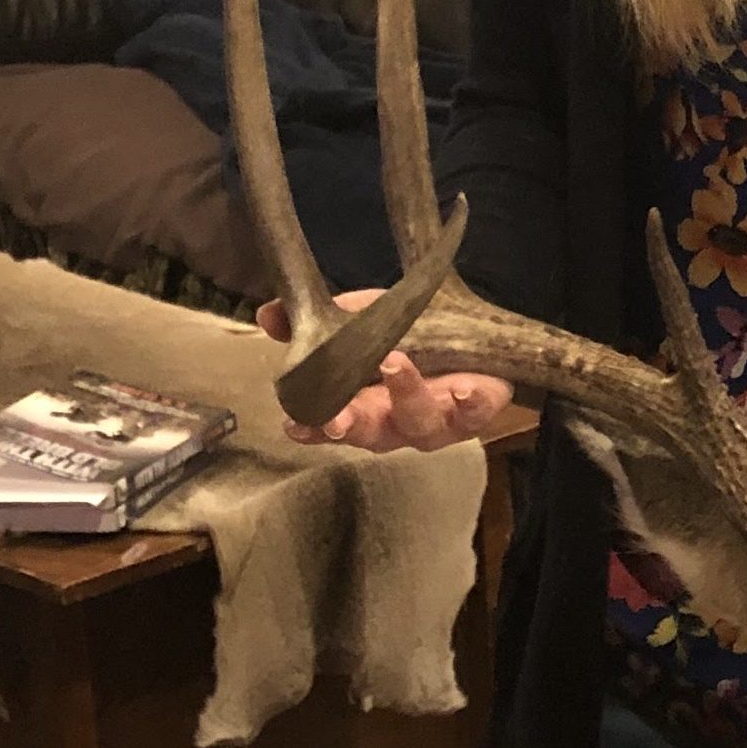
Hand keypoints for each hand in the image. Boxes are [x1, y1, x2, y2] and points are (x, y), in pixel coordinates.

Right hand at [257, 293, 515, 452]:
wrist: (474, 327)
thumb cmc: (410, 333)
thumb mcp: (362, 317)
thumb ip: (320, 320)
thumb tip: (269, 314)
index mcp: (363, 404)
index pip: (330, 425)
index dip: (312, 428)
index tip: (295, 425)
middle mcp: (396, 422)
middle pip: (370, 434)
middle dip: (351, 424)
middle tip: (338, 415)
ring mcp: (437, 421)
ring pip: (418, 422)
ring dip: (404, 395)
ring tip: (395, 363)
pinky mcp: (477, 412)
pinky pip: (474, 414)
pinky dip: (469, 403)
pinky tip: (463, 390)